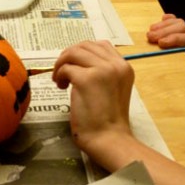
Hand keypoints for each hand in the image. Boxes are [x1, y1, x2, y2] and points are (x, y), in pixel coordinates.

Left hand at [52, 41, 134, 164]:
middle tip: (63, 70)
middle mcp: (116, 65)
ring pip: (74, 52)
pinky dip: (59, 75)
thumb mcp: (114, 89)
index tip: (75, 64)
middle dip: (70, 54)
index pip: (101, 45)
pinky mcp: (86, 80)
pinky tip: (61, 87)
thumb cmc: (109, 121)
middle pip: (86, 45)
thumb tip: (80, 63)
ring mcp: (102, 70)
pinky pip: (66, 68)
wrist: (109, 139)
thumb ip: (104, 73)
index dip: (84, 51)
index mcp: (124, 67)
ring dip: (62, 63)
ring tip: (60, 79)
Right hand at [147, 14, 184, 80]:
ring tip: (149, 33)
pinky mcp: (175, 36)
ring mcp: (183, 38)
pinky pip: (174, 22)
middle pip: (183, 28)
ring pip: (178, 23)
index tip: (161, 43)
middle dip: (165, 31)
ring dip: (163, 26)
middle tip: (149, 37)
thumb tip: (184, 70)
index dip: (175, 39)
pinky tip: (161, 19)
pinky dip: (167, 20)